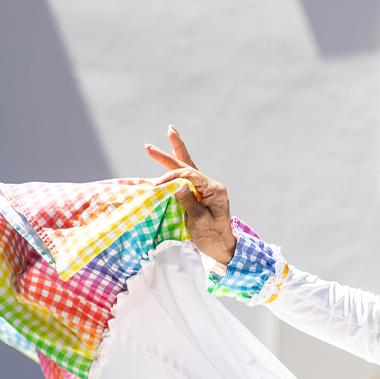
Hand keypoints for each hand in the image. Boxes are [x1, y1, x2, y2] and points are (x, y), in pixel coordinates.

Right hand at [146, 125, 236, 264]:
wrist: (222, 247)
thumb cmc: (212, 237)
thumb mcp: (200, 221)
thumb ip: (188, 202)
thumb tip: (176, 185)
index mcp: (214, 190)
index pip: (190, 175)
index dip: (172, 176)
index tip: (157, 184)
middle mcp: (211, 186)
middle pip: (188, 165)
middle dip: (174, 150)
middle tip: (169, 129)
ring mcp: (205, 189)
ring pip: (187, 168)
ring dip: (174, 154)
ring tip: (167, 135)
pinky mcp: (199, 194)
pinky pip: (186, 178)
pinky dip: (175, 168)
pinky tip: (170, 157)